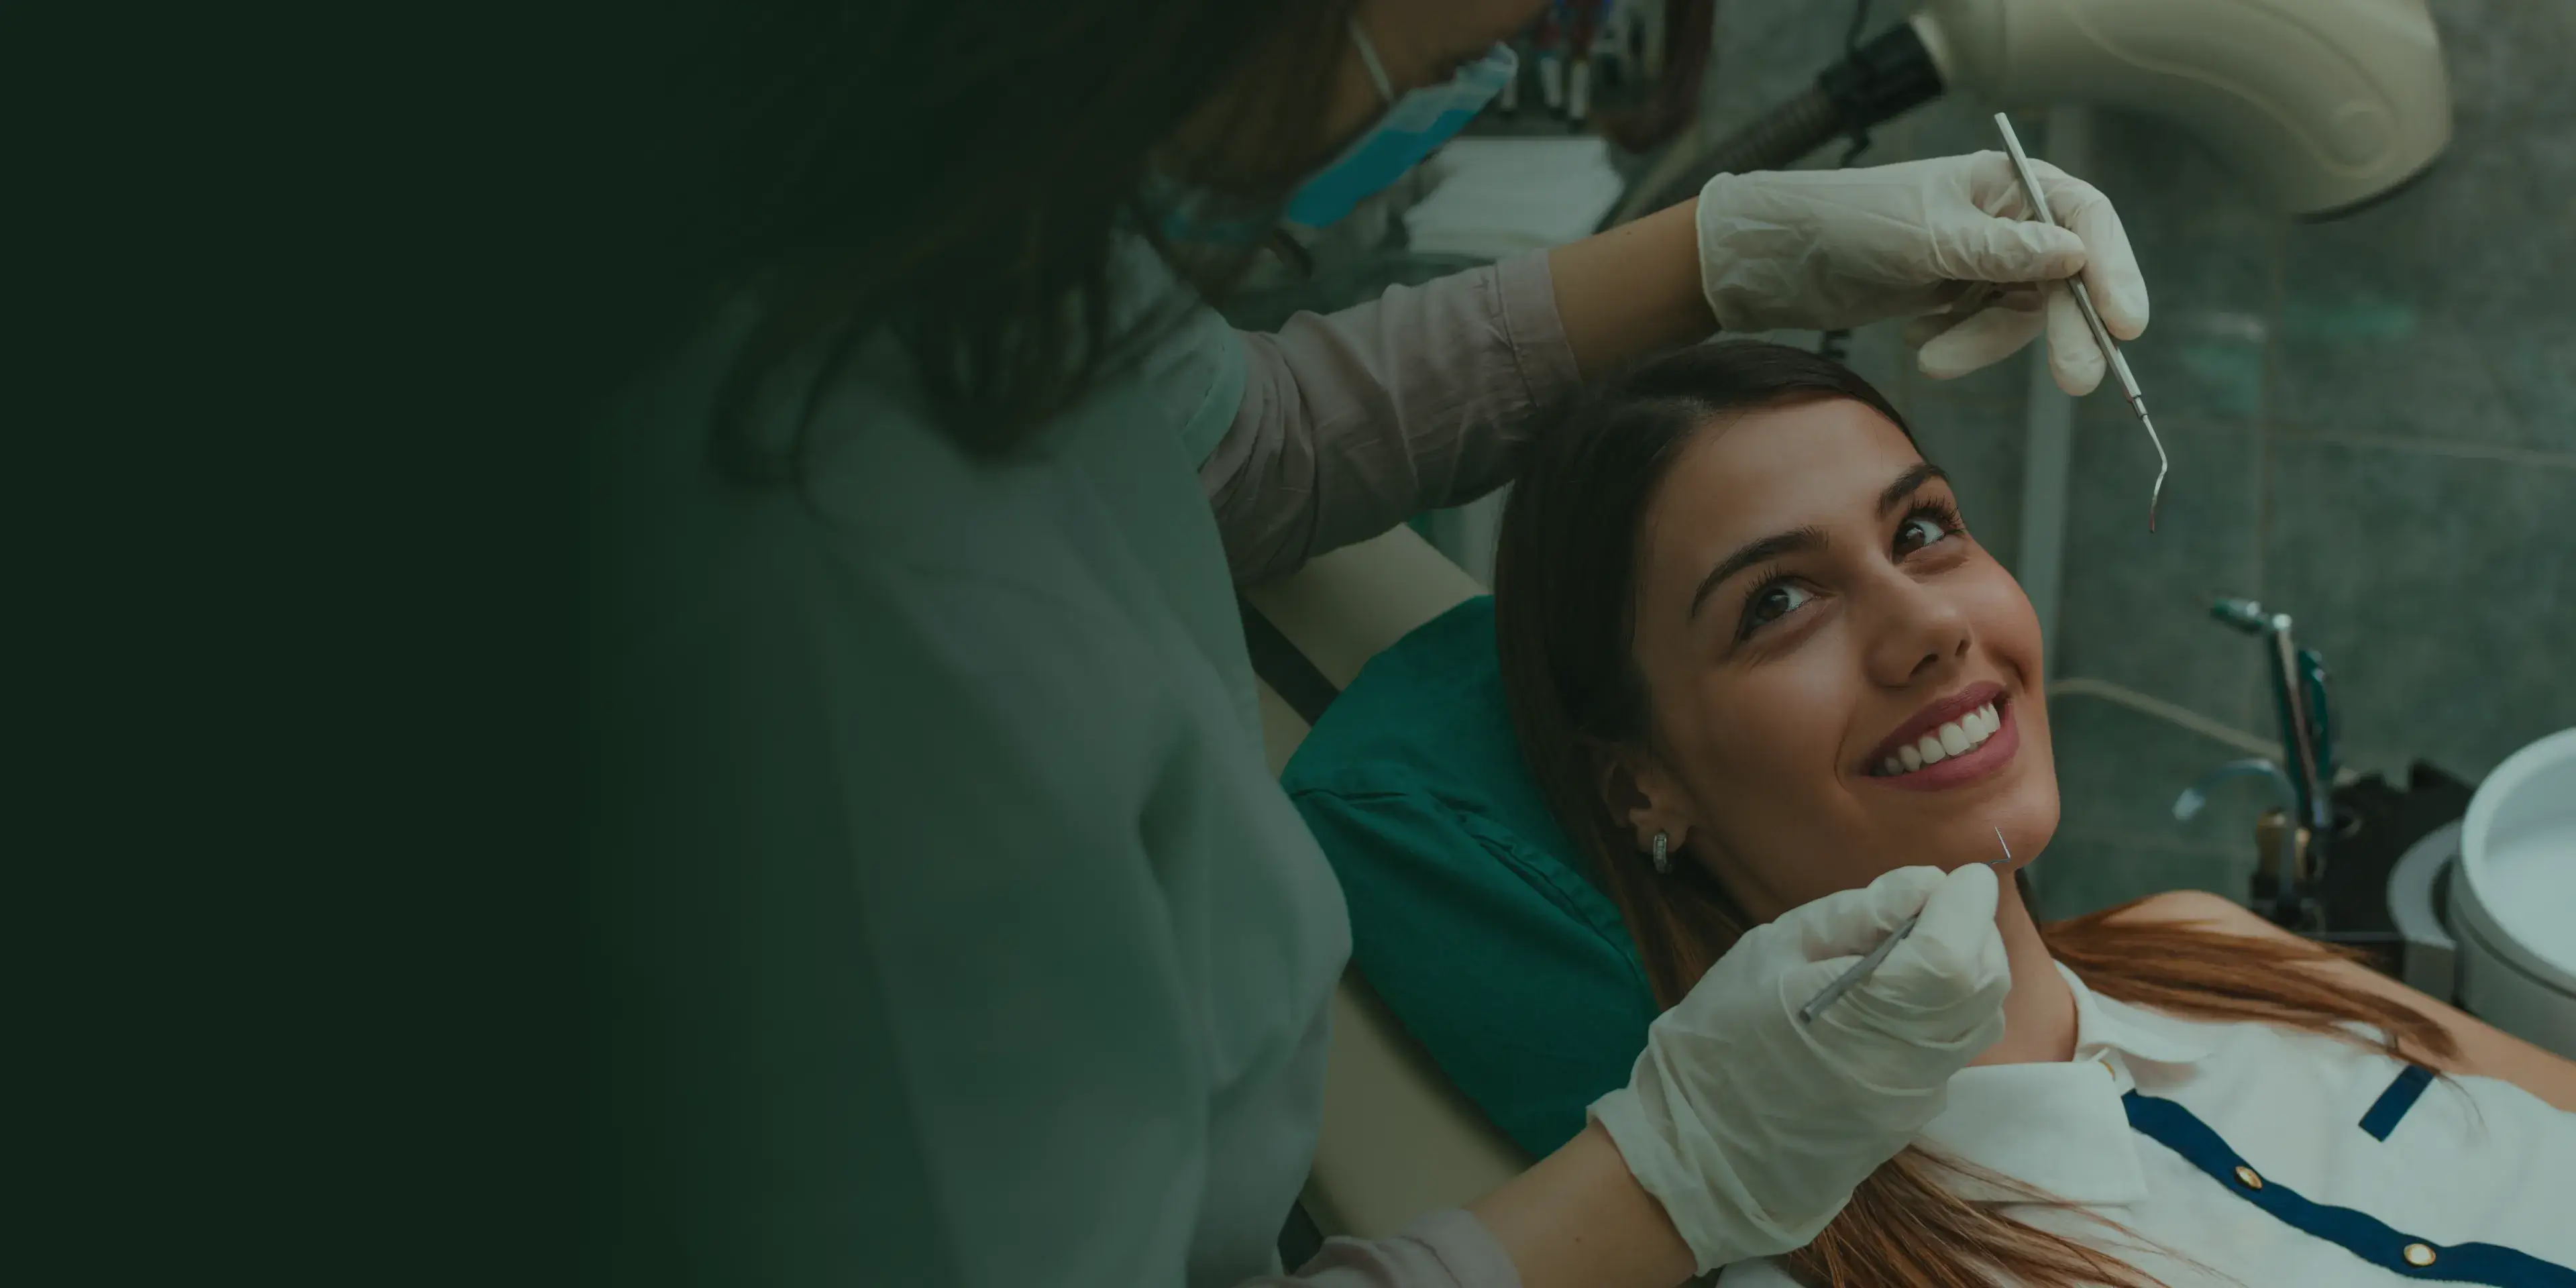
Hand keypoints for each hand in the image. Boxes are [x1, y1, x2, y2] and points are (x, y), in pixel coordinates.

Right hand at [1587, 864, 2009, 1272]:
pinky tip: (1894, 1000)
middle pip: (1984, 983)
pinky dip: (1946, 1009)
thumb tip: (1926, 884)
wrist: (1704, 1147)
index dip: (1965, 904)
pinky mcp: (1914, 1114)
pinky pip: (1954, 1047)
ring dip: (1966, 970)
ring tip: (1912, 950)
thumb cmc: (1721, 1036)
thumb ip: (1853, 916)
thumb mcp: (1771, 951)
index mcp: (1863, 1015)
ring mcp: (1917, 1097)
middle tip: (1929, 907)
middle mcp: (1908, 1063)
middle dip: (1971, 930)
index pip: (1954, 953)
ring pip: (1981, 1017)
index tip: (1952, 878)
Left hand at [1694, 152, 2148, 393]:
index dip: (2114, 270)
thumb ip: (2001, 251)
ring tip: (1929, 359)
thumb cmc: (1851, 223)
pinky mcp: (1959, 296)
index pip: (2086, 219)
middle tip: (2077, 381)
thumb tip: (2075, 254)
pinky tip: (1916, 336)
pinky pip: (1985, 330)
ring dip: (1984, 343)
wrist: (1782, 258)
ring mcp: (1986, 260)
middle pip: (2066, 276)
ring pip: (2023, 315)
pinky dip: (1959, 343)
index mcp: (2008, 181)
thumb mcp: (1928, 238)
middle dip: (2066, 329)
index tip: (2126, 324)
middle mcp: (2008, 217)